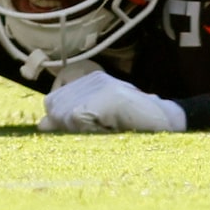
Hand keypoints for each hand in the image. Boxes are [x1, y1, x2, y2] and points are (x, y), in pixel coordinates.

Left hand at [40, 66, 187, 134]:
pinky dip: (91, 130)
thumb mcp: (96, 124)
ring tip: (108, 128)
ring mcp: (101, 85)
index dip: (62, 122)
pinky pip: (78, 117)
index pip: (52, 102)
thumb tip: (41, 125)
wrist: (168, 124)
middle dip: (70, 128)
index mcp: (88, 81)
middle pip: (54, 107)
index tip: (87, 129)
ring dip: (82, 131)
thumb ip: (69, 121)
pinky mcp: (108, 96)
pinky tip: (111, 128)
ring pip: (65, 114)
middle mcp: (92, 78)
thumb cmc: (133, 127)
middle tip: (100, 130)